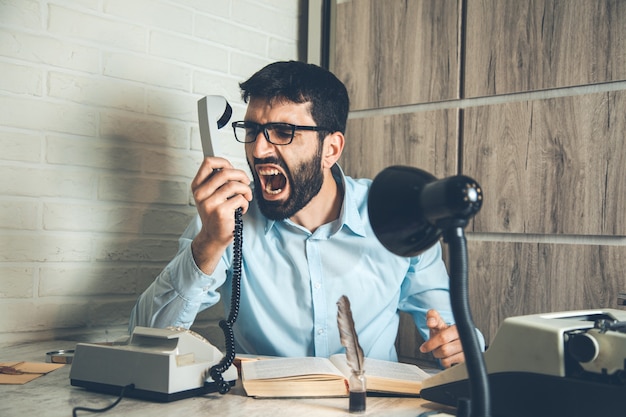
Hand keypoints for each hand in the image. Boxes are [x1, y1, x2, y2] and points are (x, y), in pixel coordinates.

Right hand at [190, 157, 251, 273]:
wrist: (213, 236)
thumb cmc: (215, 214)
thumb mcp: (210, 196)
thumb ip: (217, 182)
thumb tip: (233, 169)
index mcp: (197, 186)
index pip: (208, 162)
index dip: (224, 162)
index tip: (232, 168)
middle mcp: (200, 194)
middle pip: (224, 172)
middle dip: (241, 175)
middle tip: (246, 182)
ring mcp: (210, 203)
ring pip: (234, 185)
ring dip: (246, 190)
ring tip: (246, 197)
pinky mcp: (221, 212)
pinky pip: (240, 199)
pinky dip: (245, 203)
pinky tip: (242, 209)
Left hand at [419, 309, 464, 367]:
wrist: (454, 339)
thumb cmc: (444, 330)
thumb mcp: (438, 321)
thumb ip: (432, 317)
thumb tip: (430, 322)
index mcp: (457, 329)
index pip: (443, 337)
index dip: (431, 343)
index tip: (423, 347)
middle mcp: (464, 339)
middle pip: (444, 350)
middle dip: (434, 349)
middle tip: (432, 347)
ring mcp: (466, 350)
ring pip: (446, 358)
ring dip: (439, 355)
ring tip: (440, 349)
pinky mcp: (465, 359)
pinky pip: (449, 364)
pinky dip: (444, 361)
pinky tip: (446, 355)